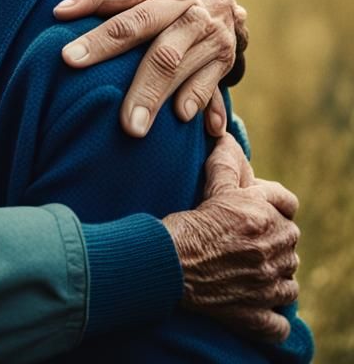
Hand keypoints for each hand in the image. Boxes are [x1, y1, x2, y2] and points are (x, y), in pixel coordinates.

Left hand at [56, 0, 248, 136]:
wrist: (223, 0)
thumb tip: (63, 12)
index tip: (60, 13)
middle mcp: (187, 4)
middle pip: (143, 22)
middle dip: (106, 43)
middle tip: (71, 61)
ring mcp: (207, 33)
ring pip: (173, 61)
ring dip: (151, 92)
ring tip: (130, 125)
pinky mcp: (223, 60)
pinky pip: (210, 83)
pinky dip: (197, 99)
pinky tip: (180, 116)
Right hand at [163, 133, 299, 342]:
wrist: (167, 263)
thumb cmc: (186, 223)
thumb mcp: (210, 189)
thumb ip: (225, 163)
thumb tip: (227, 138)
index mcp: (262, 215)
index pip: (286, 203)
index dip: (269, 201)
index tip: (250, 205)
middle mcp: (271, 249)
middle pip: (289, 238)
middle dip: (273, 235)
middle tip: (243, 235)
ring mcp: (267, 283)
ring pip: (288, 276)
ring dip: (275, 271)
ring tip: (249, 265)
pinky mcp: (257, 313)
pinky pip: (279, 318)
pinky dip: (271, 312)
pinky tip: (255, 300)